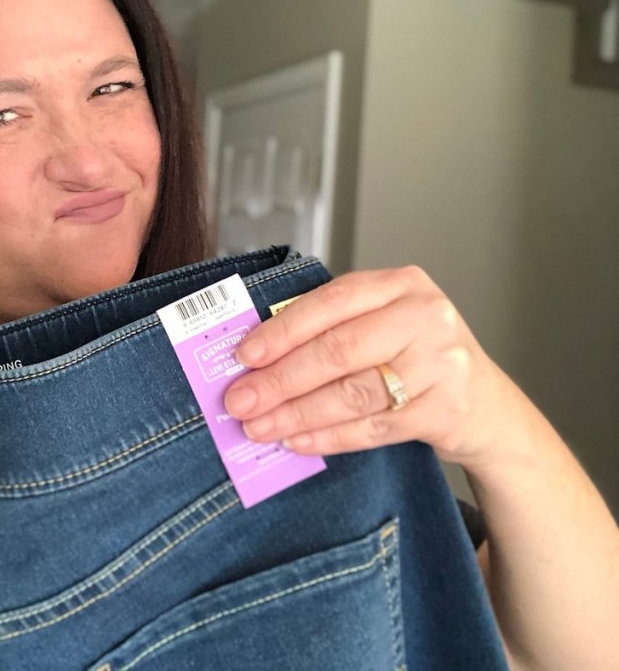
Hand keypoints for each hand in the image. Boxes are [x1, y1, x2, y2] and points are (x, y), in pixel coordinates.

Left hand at [223, 266, 526, 467]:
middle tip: (240, 400)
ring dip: (297, 414)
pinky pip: (374, 427)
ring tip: (259, 427)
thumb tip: (253, 359)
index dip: (282, 330)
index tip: (243, 355)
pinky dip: (329, 437)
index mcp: (400, 284)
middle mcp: (426, 316)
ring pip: (353, 393)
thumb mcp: (382, 324)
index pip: (331, 302)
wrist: (485, 405)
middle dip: (280, 379)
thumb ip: (330, 329)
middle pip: (338, 350)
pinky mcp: (447, 410)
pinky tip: (297, 442)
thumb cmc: (415, 356)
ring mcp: (442, 364)